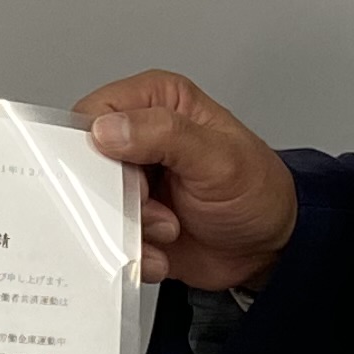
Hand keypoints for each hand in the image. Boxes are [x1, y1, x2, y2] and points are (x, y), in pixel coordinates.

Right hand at [73, 74, 297, 291]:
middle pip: (85, 162)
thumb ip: (165, 135)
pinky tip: (163, 250)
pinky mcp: (130, 218)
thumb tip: (109, 129)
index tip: (121, 176)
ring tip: (168, 228)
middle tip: (151, 208)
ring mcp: (132, 180)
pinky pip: (106, 237)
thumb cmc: (257, 191)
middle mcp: (138, 136)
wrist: (269, 249)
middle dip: (114, 196)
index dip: (94, 147)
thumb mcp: (219, 158)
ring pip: (91, 205)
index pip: (95, 112)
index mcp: (157, 102)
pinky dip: (133, 251)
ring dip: (127, 227)